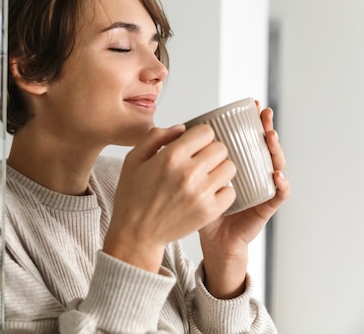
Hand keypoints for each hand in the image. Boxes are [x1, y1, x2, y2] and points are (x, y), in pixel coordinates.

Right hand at [103, 124, 236, 272]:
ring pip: (229, 168)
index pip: (206, 132)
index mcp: (170, 156)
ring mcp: (201, 193)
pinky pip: (231, 191)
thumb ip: (156, 136)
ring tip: (205, 176)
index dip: (200, 136)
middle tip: (199, 161)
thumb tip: (182, 128)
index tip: (194, 144)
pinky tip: (207, 192)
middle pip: (220, 148)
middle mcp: (189, 173)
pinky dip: (222, 190)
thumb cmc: (132, 197)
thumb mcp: (133, 158)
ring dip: (219, 169)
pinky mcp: (209, 211)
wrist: (135, 233)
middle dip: (210, 151)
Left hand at [198, 102, 290, 297]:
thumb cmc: (194, 206)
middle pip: (264, 146)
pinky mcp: (265, 207)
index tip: (249, 105)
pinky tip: (276, 175)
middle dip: (266, 127)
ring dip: (275, 150)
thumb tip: (179, 128)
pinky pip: (278, 195)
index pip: (247, 138)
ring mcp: (261, 188)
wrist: (206, 237)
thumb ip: (188, 157)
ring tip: (270, 137)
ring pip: (275, 165)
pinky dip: (281, 185)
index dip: (251, 122)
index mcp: (235, 164)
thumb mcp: (190, 177)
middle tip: (264, 113)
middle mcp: (252, 173)